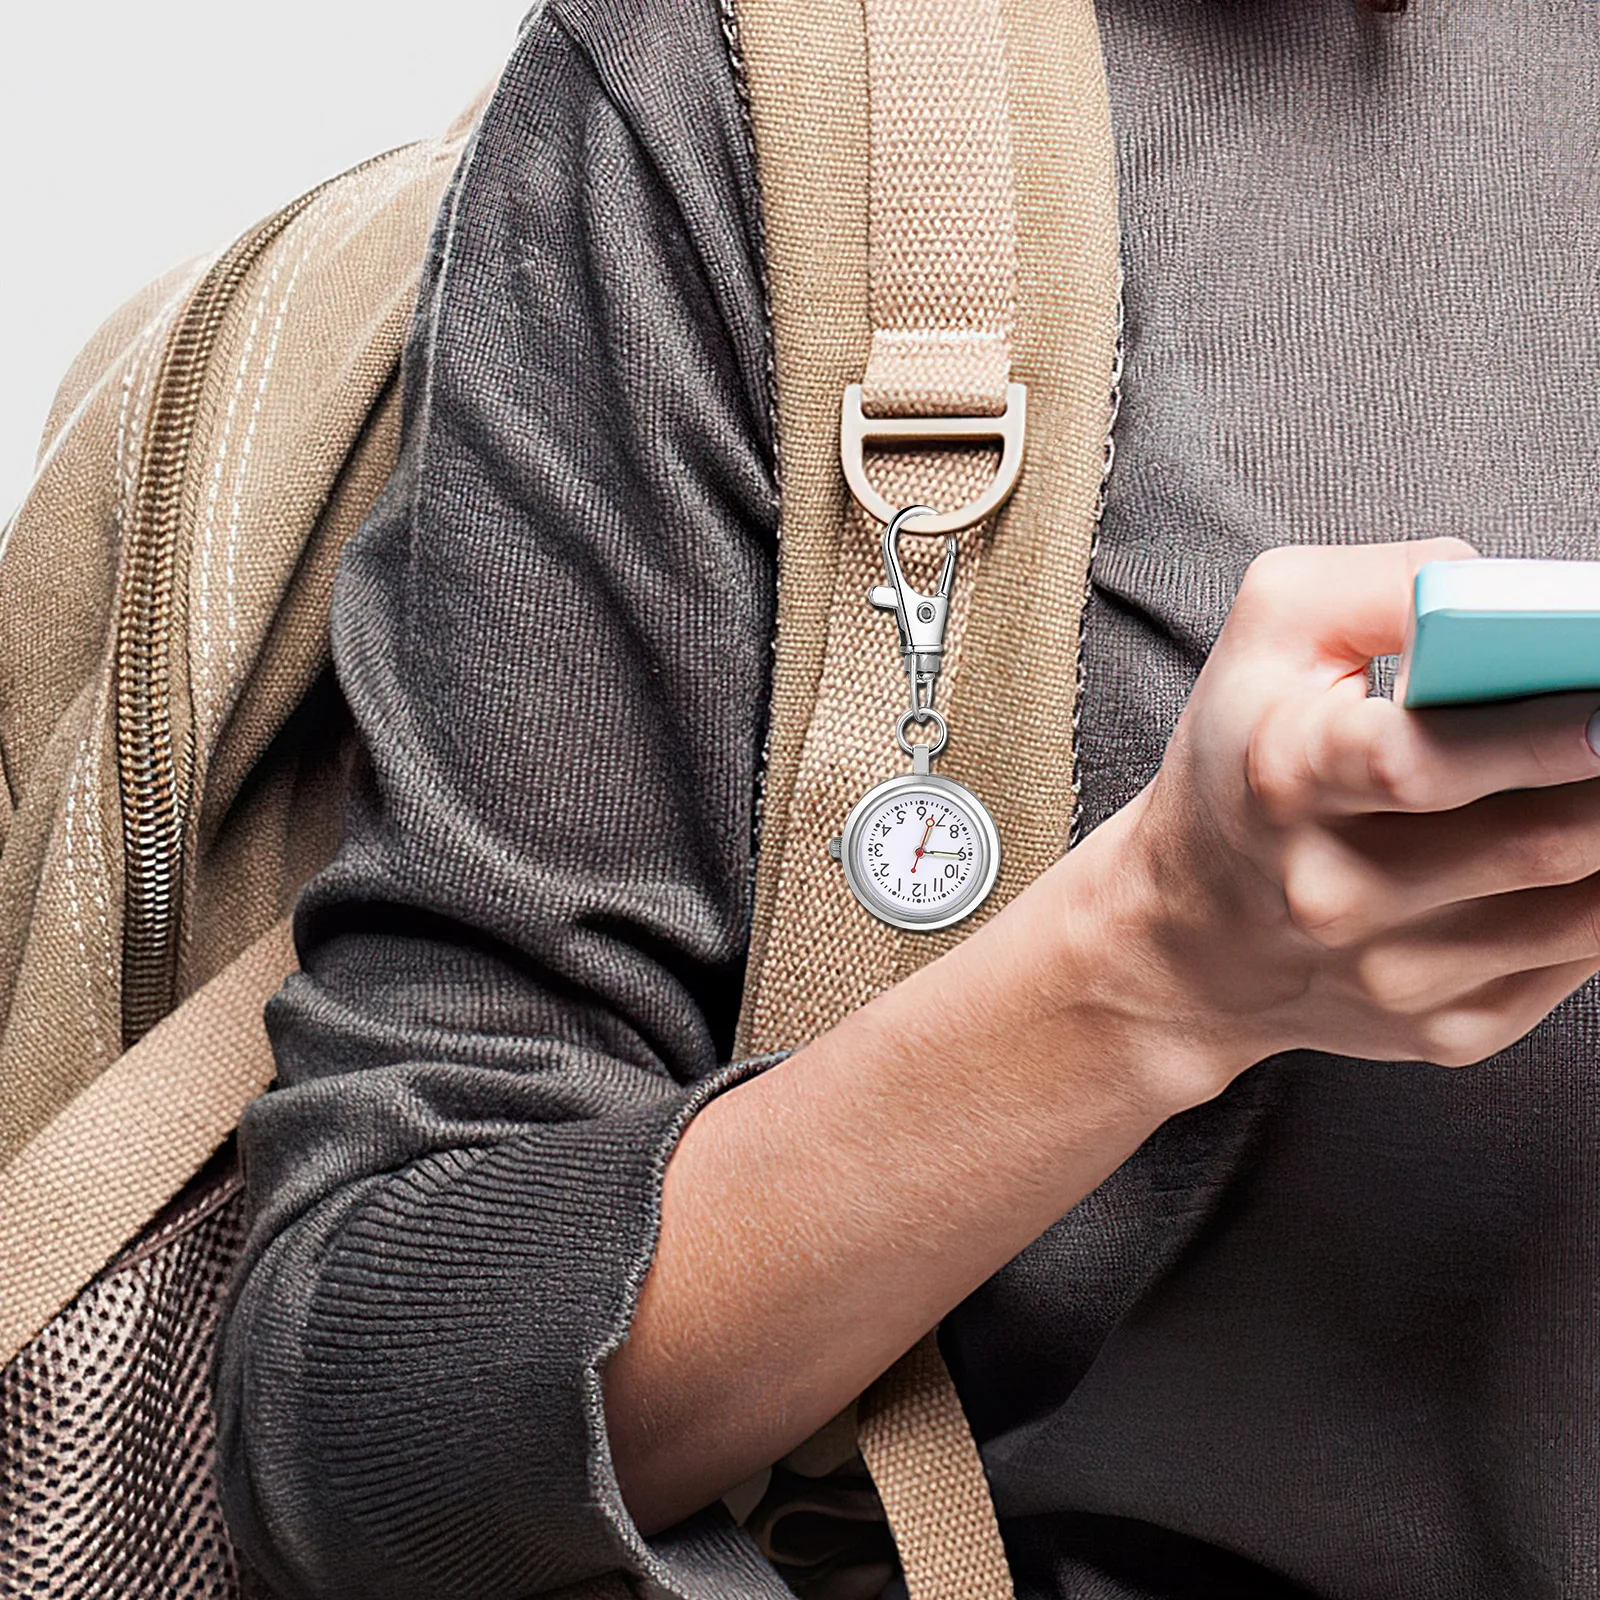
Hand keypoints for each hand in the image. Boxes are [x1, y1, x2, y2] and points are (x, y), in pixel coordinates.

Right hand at [1058, 539, 1599, 1103]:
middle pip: (1534, 841)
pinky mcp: (1443, 1030)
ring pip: (1582, 910)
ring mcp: (1392, 975)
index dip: (1528, 735)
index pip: (1414, 763)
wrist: (1187, 930)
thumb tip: (1520, 599)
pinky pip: (1579, 962)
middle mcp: (1333, 893)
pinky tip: (1583, 848)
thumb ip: (1383, 584)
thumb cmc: (1238, 760)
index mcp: (1284, 777)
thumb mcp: (1269, 633)